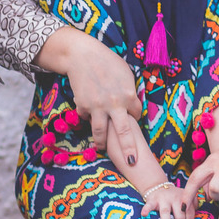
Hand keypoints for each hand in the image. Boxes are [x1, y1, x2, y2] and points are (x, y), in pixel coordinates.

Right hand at [56, 32, 142, 160]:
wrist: (82, 56)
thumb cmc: (107, 62)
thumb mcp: (125, 74)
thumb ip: (129, 91)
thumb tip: (132, 104)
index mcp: (128, 95)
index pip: (137, 114)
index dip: (134, 115)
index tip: (132, 116)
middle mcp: (114, 104)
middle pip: (124, 133)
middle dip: (129, 150)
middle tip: (132, 163)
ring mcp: (97, 107)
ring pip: (100, 132)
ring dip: (102, 142)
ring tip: (102, 148)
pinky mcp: (83, 106)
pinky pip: (86, 117)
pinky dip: (87, 116)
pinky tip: (87, 109)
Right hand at [140, 183, 189, 218]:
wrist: (158, 187)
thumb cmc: (174, 199)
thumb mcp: (185, 199)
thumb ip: (193, 207)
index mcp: (185, 199)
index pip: (190, 215)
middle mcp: (176, 198)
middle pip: (180, 215)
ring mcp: (164, 199)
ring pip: (166, 212)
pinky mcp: (153, 200)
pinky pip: (149, 205)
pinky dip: (146, 210)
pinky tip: (144, 215)